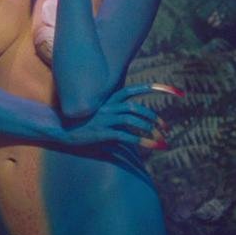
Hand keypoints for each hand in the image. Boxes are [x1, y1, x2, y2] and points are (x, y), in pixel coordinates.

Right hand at [60, 83, 182, 148]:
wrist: (59, 130)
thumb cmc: (80, 122)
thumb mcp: (98, 113)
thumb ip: (115, 113)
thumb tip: (133, 121)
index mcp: (107, 99)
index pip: (133, 89)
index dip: (155, 88)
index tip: (176, 92)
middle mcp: (107, 106)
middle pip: (136, 107)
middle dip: (154, 117)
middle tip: (166, 128)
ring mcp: (104, 119)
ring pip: (133, 120)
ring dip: (151, 130)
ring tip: (163, 140)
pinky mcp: (102, 132)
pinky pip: (127, 136)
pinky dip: (143, 141)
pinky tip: (154, 146)